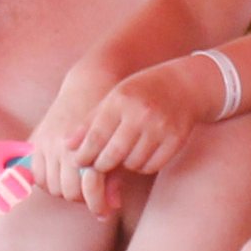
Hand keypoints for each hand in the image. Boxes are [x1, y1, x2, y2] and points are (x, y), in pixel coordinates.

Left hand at [60, 60, 225, 188]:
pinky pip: (152, 166)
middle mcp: (140, 113)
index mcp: (120, 100)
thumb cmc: (141, 92)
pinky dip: (143, 166)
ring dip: (124, 165)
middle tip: (99, 165)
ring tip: (123, 155)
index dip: (84, 154)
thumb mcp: (113, 98)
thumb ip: (89, 121)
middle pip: (113, 155)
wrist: (184, 85)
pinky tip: (141, 155)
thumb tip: (66, 146)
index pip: (96, 137)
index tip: (79, 162)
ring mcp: (160, 127)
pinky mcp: (176, 140)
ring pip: (132, 164)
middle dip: (102, 165)